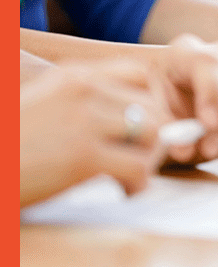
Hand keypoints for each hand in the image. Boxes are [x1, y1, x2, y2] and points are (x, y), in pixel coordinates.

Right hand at [20, 60, 170, 205]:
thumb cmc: (13, 143)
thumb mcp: (49, 106)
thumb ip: (91, 106)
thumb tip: (140, 124)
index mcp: (75, 75)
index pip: (140, 76)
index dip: (150, 103)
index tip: (141, 129)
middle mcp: (84, 90)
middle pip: (153, 106)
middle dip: (155, 137)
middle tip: (140, 159)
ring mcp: (83, 120)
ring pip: (152, 133)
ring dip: (149, 159)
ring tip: (131, 175)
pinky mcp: (82, 156)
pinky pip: (138, 167)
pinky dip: (138, 184)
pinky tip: (123, 191)